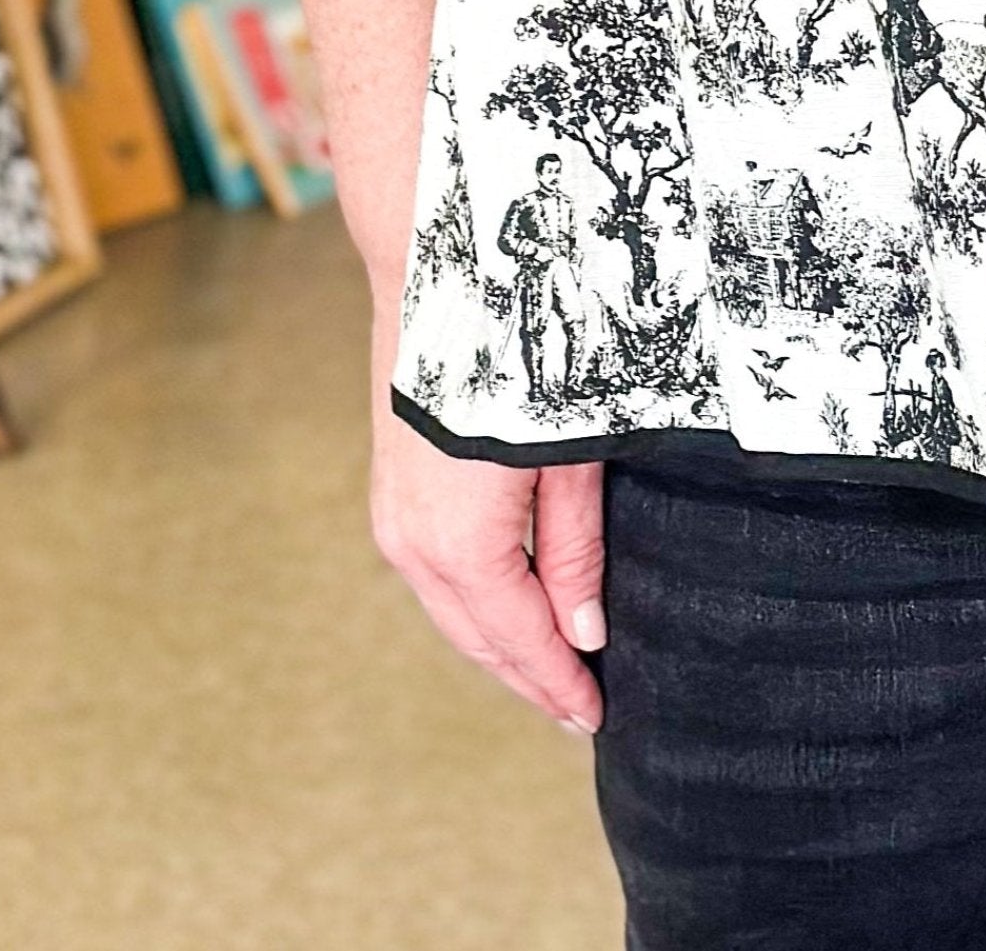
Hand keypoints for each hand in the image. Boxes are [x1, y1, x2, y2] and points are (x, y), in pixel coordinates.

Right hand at [368, 374, 605, 732]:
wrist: (441, 270)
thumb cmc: (521, 348)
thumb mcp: (573, 449)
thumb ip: (574, 546)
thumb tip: (584, 630)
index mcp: (463, 541)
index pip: (521, 639)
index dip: (560, 682)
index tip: (595, 715)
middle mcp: (414, 543)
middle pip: (481, 637)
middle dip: (530, 675)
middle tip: (579, 706)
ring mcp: (393, 519)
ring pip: (454, 609)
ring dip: (501, 641)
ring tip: (553, 666)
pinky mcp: (390, 491)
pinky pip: (436, 574)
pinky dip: (475, 601)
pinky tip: (510, 603)